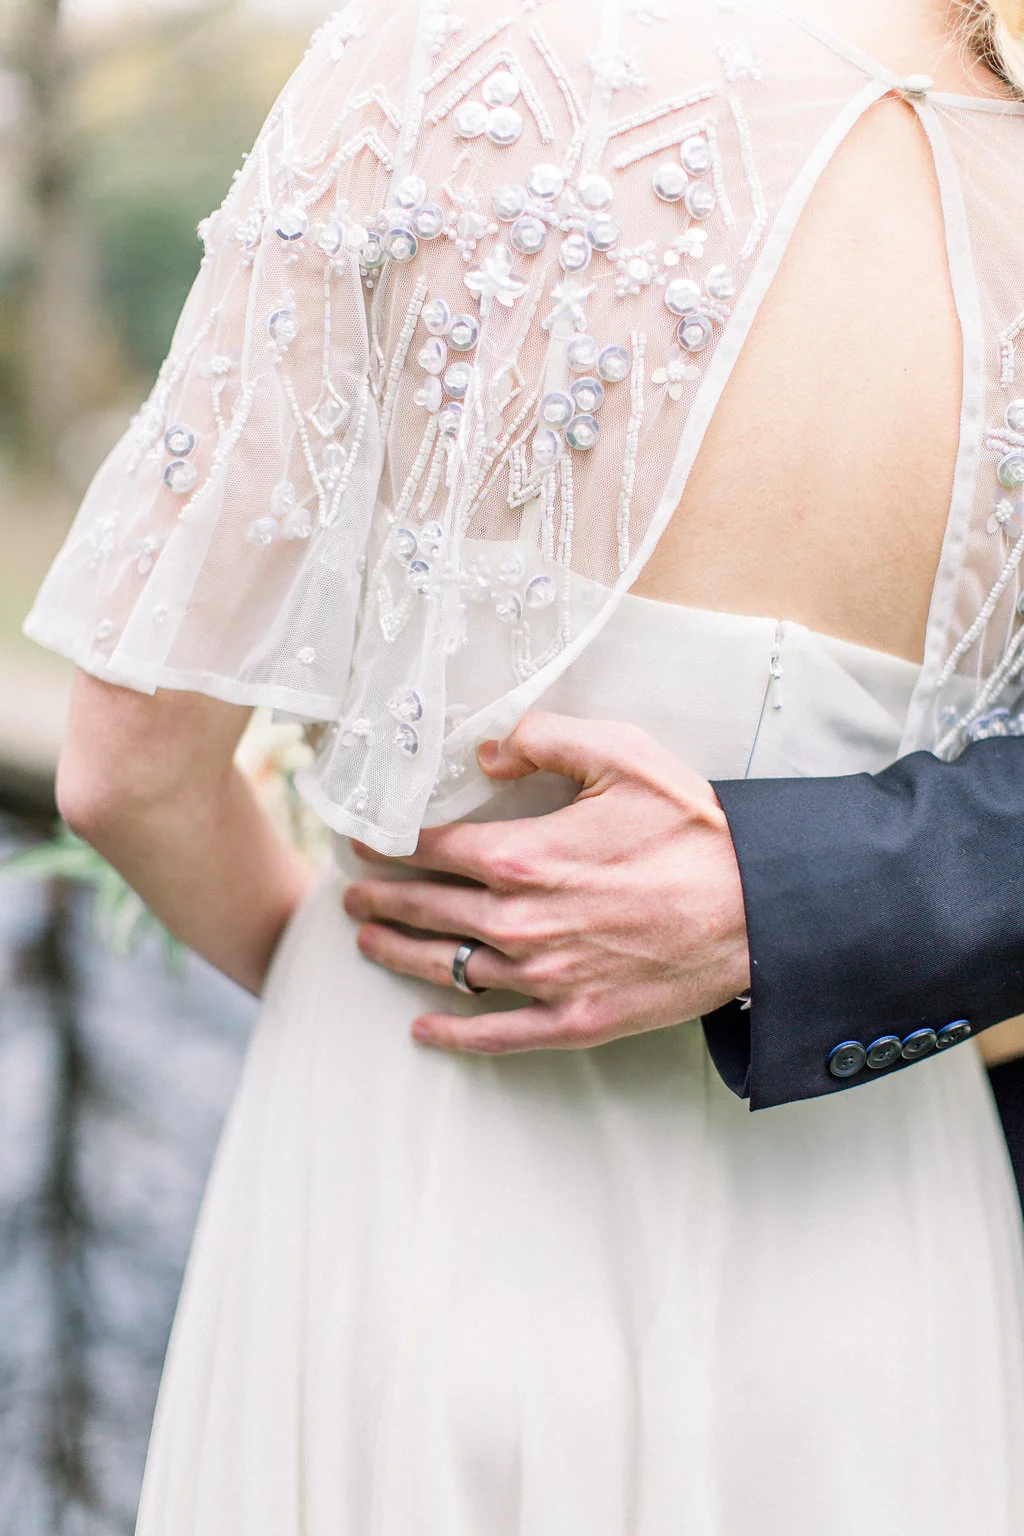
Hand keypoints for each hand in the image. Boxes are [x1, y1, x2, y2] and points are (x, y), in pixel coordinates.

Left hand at [343, 710, 749, 1053]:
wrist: (756, 912)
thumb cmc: (693, 832)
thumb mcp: (624, 756)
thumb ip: (546, 739)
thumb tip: (488, 749)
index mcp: (523, 857)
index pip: (432, 848)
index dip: (390, 843)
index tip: (366, 841)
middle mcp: (519, 922)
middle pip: (427, 909)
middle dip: (382, 898)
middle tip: (354, 893)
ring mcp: (543, 978)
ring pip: (448, 968)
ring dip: (400, 953)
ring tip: (370, 940)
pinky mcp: (572, 1020)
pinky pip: (495, 1034)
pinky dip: (452, 1034)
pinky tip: (423, 1029)